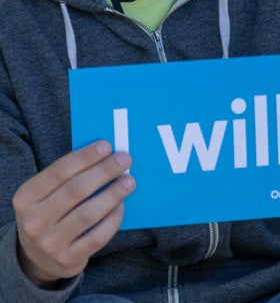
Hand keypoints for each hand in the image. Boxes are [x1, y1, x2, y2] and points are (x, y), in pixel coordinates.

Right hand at [13, 141, 134, 286]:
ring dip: (113, 193)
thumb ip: (68, 176)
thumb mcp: (46, 195)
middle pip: (76, 190)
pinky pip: (98, 236)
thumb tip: (105, 153)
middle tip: (125, 160)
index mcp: (25, 198)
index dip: (85, 157)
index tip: (106, 146)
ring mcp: (49, 243)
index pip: (58, 172)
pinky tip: (121, 206)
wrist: (37, 256)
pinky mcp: (68, 258)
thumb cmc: (51, 213)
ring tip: (129, 181)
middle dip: (104, 171)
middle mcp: (34, 221)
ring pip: (89, 213)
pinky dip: (113, 219)